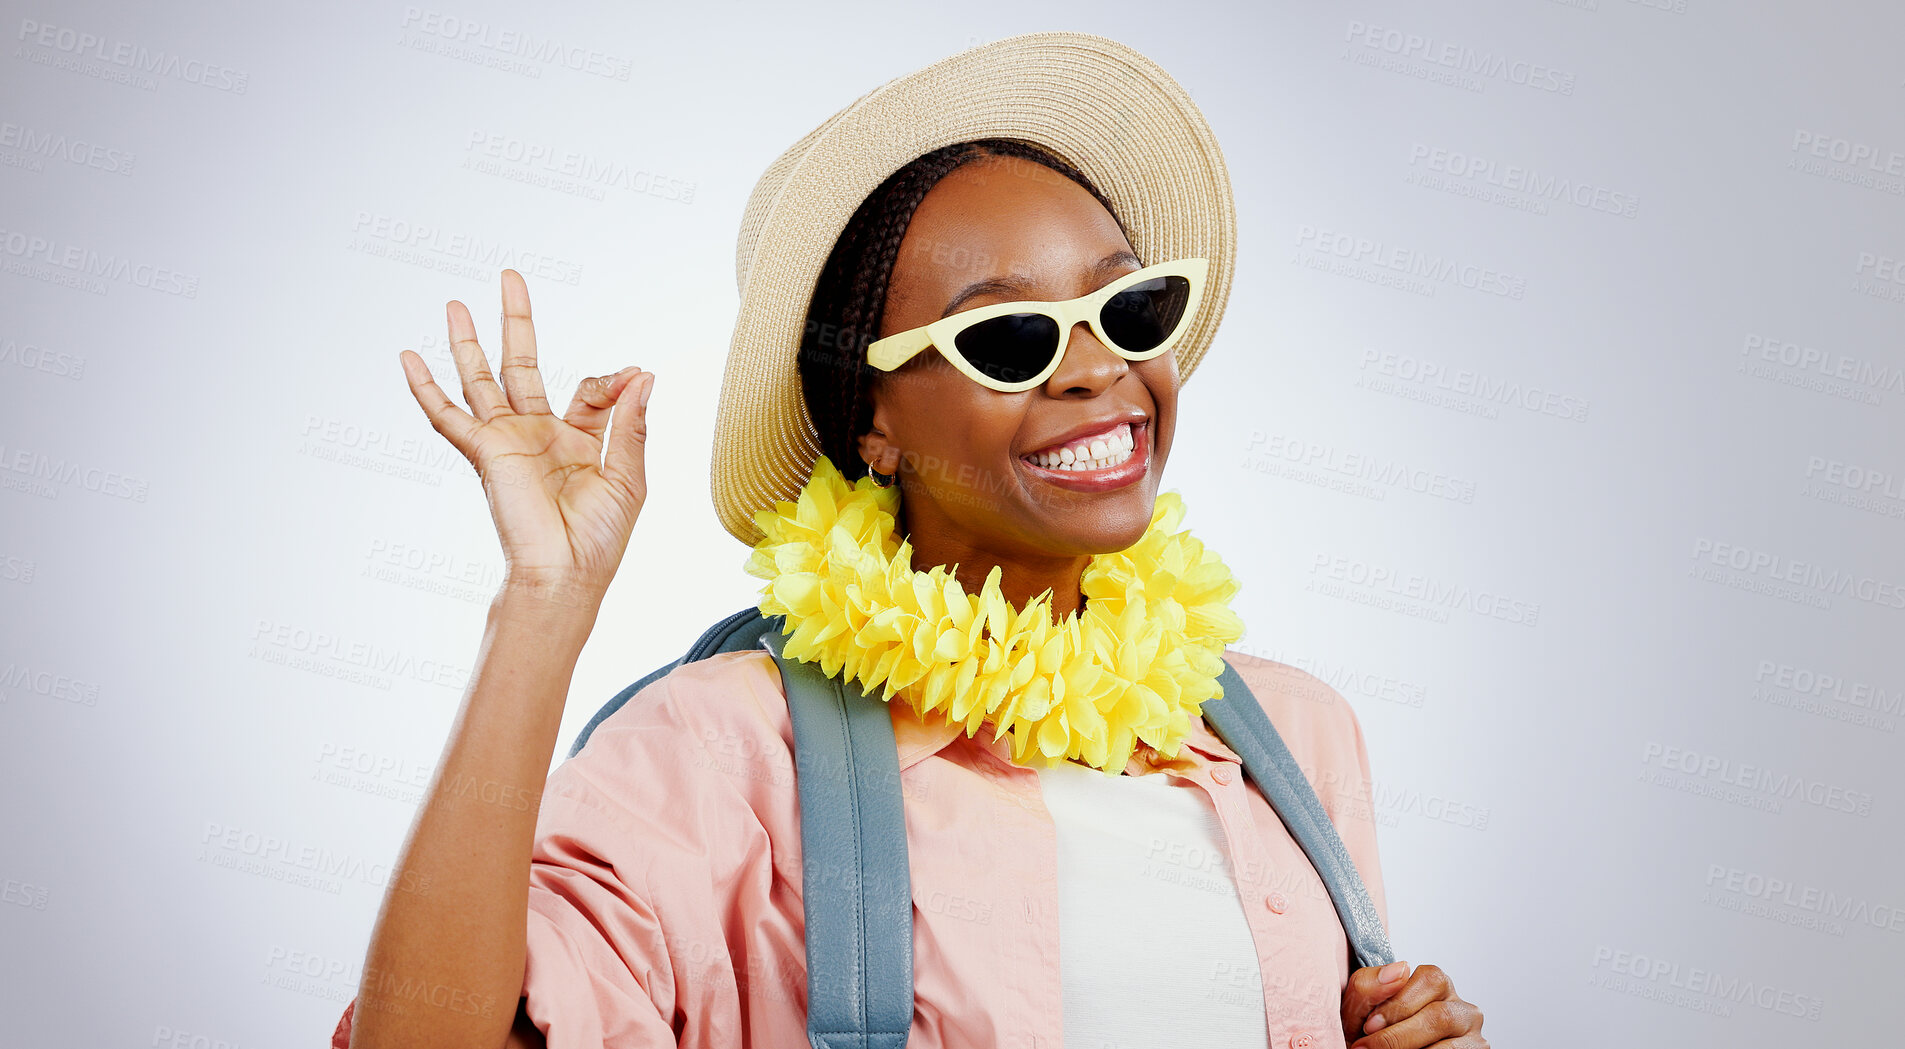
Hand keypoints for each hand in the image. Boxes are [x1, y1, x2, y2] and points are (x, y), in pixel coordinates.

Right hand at [399, 268, 655, 597]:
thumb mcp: (629, 476)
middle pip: (522, 364)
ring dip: (468, 341)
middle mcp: (538, 435)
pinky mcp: (486, 453)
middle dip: (516, 322)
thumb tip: (641, 373)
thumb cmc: (601, 538)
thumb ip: (631, 423)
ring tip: (454, 303)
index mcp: (577, 440)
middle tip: (509, 277)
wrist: (566, 574)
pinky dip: (425, 389)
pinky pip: (447, 417)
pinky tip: (409, 358)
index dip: (614, 379)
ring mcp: (508, 441)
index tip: (633, 376)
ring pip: (482, 378)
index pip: (590, 390)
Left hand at [1341, 960, 1486, 1048]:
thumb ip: (1369, 985)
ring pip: (1448, 1045)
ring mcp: (1473, 1036)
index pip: (1430, 979)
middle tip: (1369, 1047)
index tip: (1368, 1026)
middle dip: (1398, 1035)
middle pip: (1439, 1015)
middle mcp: (1461, 1007)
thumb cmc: (1369, 1033)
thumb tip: (1399, 969)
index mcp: (1437, 985)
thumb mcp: (1359, 1008)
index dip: (1397, 1004)